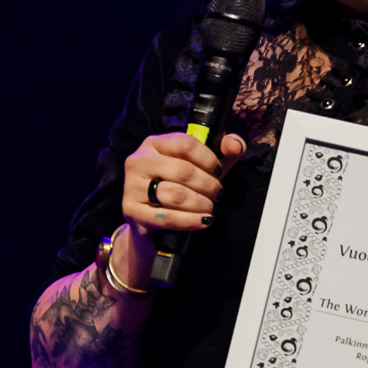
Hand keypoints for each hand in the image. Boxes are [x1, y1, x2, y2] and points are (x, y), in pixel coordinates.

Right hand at [123, 130, 246, 238]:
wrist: (151, 223)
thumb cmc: (177, 189)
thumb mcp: (200, 168)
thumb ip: (222, 153)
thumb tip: (236, 144)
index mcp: (154, 144)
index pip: (185, 143)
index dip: (208, 158)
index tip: (219, 171)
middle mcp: (139, 161)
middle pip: (183, 170)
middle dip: (208, 185)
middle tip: (218, 194)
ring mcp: (132, 186)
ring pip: (176, 195)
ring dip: (201, 204)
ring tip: (210, 208)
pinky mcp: (132, 210)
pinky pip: (167, 217)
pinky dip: (190, 221)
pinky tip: (203, 221)